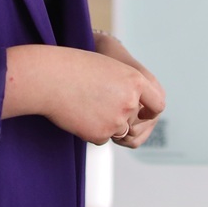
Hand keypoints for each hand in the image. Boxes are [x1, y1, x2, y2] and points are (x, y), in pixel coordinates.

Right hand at [3, 44, 165, 146]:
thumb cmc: (75, 68)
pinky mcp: (101, 135)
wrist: (50, 78)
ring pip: (118, 130)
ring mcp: (117, 120)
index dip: (150, 111)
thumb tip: (136, 104)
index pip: (158, 104)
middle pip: (134, 121)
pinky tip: (78, 114)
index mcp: (135, 81)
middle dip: (120, 118)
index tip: (144, 113)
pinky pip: (101, 138)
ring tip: (85, 105)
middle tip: (98, 104)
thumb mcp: (108, 69)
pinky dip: (90, 130)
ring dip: (104, 124)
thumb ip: (126, 86)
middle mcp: (130, 102)